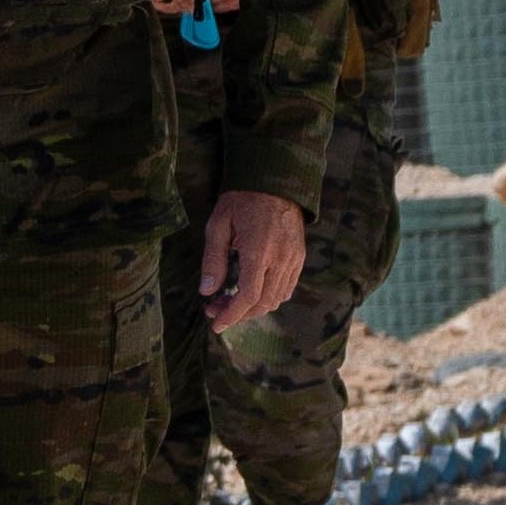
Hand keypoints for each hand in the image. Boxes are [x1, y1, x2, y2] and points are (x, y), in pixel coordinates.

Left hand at [196, 190, 306, 331]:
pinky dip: (269, 298)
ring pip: (276, 299)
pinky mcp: (299, 257)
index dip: (231, 315)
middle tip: (215, 309)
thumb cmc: (241, 200)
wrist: (275, 180)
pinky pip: (287, 288)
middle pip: (262, 303)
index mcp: (258, 251)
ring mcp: (293, 259)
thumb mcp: (218, 225)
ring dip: (252, 308)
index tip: (216, 324)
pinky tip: (251, 292)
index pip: (247, 297)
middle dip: (237, 314)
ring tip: (229, 301)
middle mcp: (280, 259)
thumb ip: (213, 260)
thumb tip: (206, 291)